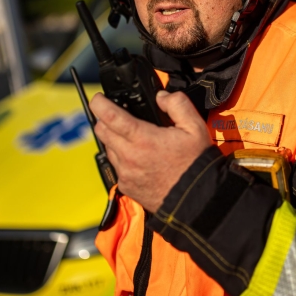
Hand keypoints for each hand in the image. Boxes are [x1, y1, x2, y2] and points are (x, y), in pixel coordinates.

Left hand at [90, 91, 212, 212]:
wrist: (197, 199)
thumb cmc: (196, 163)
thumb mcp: (195, 127)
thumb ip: (177, 104)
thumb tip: (161, 96)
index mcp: (143, 139)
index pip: (110, 116)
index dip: (99, 103)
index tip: (98, 97)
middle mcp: (129, 157)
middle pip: (101, 131)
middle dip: (104, 119)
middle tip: (116, 115)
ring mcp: (125, 174)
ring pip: (108, 149)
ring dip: (114, 139)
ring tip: (133, 137)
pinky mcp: (127, 187)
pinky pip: (117, 167)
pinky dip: (122, 159)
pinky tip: (140, 157)